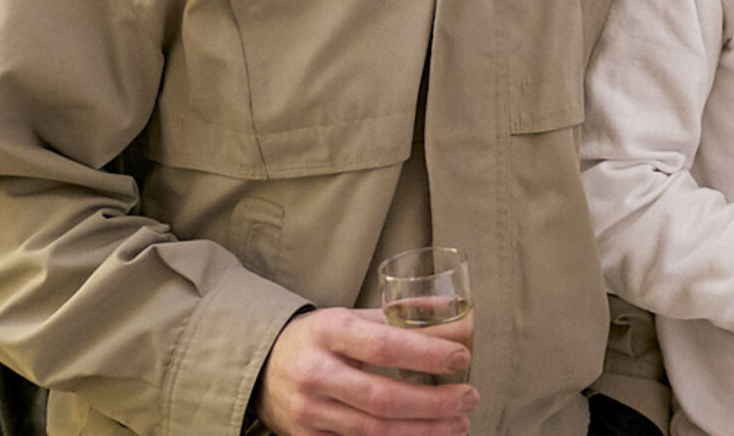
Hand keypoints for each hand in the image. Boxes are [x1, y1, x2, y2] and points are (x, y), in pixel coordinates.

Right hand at [253, 307, 476, 434]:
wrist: (264, 367)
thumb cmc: (321, 338)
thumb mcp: (353, 316)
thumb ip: (402, 315)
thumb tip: (457, 309)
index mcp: (330, 332)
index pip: (384, 346)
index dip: (427, 354)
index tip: (462, 358)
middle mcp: (316, 373)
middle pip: (383, 398)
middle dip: (434, 403)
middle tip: (469, 398)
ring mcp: (308, 412)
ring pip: (373, 431)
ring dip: (423, 431)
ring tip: (458, 423)